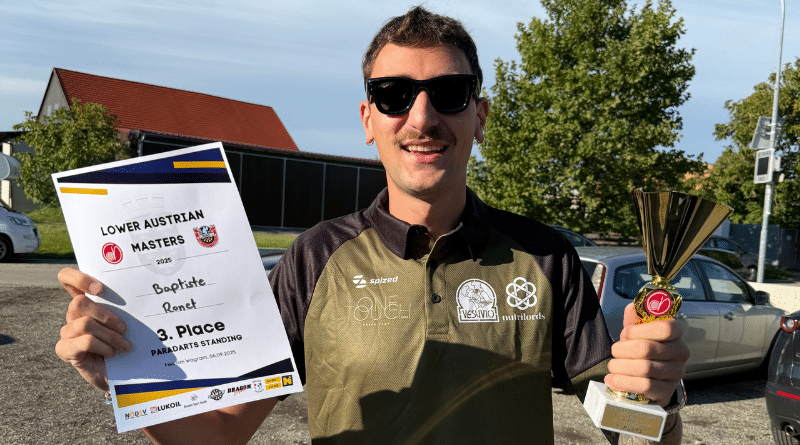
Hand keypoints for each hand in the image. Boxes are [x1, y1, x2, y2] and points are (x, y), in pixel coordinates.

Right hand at [54, 267, 130, 391]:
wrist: (123, 373)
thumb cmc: (125, 342)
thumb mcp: (125, 322)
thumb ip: (122, 307)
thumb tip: (137, 294)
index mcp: (86, 302)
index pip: (67, 278)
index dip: (78, 278)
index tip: (100, 289)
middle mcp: (73, 315)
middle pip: (79, 302)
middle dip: (107, 315)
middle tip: (124, 328)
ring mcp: (67, 332)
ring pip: (86, 324)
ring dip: (111, 336)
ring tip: (123, 346)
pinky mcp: (65, 350)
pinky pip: (85, 341)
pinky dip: (104, 347)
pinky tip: (111, 354)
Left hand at [605, 303, 688, 406]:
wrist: (652, 380)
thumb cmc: (644, 350)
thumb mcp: (639, 332)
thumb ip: (636, 318)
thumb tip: (632, 306)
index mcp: (676, 334)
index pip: (665, 328)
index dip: (639, 330)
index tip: (625, 334)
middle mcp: (680, 353)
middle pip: (647, 348)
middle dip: (623, 350)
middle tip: (614, 352)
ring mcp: (676, 373)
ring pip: (645, 368)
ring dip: (621, 367)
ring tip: (612, 367)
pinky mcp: (667, 391)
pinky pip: (645, 386)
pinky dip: (624, 382)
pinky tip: (613, 380)